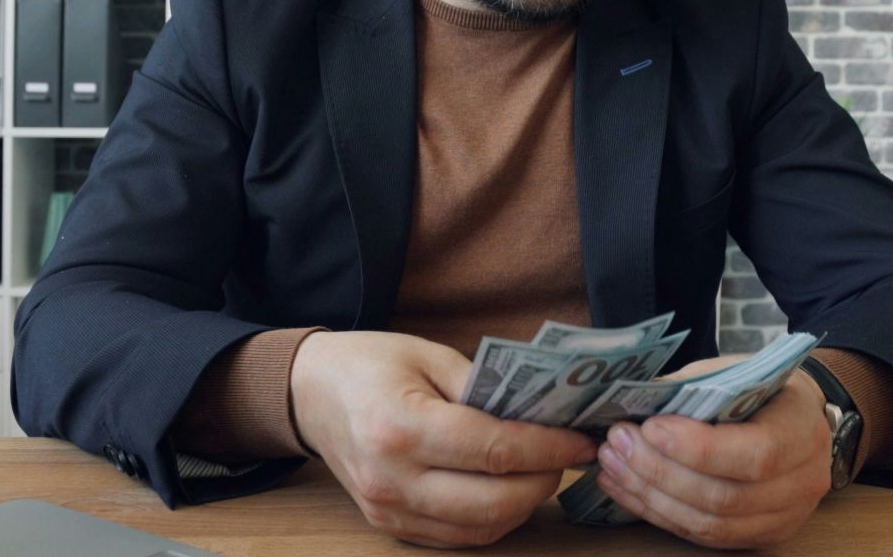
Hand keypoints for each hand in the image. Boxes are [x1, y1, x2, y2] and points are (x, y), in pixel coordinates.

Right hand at [289, 330, 598, 547]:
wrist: (310, 393)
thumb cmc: (371, 364)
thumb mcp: (430, 355)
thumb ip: (485, 386)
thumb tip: (542, 414)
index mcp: (401, 427)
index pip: (494, 450)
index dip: (548, 448)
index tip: (582, 440)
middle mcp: (392, 478)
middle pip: (493, 502)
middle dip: (544, 481)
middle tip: (567, 455)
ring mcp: (388, 509)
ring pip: (480, 529)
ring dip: (523, 505)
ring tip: (543, 471)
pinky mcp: (389, 525)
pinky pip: (457, 538)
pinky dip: (493, 519)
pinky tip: (509, 489)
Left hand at [594, 354, 832, 548]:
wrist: (800, 417)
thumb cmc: (763, 388)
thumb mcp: (735, 371)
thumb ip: (690, 388)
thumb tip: (631, 400)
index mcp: (801, 432)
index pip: (754, 454)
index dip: (698, 448)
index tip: (650, 427)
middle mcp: (802, 483)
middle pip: (725, 496)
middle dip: (661, 472)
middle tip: (618, 443)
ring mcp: (784, 517)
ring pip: (710, 524)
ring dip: (652, 497)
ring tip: (613, 466)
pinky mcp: (760, 535)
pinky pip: (705, 536)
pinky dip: (660, 514)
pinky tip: (628, 489)